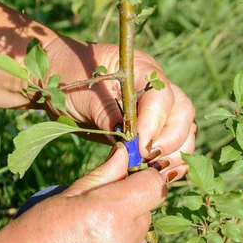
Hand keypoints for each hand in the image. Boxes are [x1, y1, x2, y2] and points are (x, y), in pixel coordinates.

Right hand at [0, 146, 166, 242]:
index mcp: (112, 213)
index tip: (133, 184)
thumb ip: (103, 176)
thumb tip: (126, 154)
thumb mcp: (64, 197)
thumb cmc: (29, 238)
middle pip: (146, 218)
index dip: (145, 182)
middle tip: (95, 221)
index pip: (155, 187)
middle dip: (129, 213)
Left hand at [41, 36, 196, 181]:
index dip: (155, 124)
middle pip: (183, 113)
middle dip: (171, 141)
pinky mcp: (155, 127)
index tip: (140, 148)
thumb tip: (130, 143)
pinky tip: (159, 174)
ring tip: (155, 171)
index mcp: (141, 69)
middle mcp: (156, 87)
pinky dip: (172, 160)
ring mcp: (159, 107)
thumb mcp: (82, 95)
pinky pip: (175, 143)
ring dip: (175, 153)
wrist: (57, 78)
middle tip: (148, 160)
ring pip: (185, 130)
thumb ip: (107, 114)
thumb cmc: (66, 78)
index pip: (162, 96)